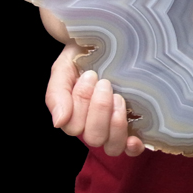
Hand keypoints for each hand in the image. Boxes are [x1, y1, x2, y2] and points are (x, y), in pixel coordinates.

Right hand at [45, 41, 144, 156]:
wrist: (108, 43)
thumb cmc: (83, 58)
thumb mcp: (63, 70)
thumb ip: (57, 95)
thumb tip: (59, 123)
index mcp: (75, 115)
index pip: (74, 126)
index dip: (82, 102)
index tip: (90, 75)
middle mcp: (94, 126)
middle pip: (94, 138)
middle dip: (99, 109)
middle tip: (105, 83)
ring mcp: (114, 129)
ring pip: (112, 145)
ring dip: (116, 123)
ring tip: (119, 96)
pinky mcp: (134, 127)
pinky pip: (131, 149)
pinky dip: (133, 147)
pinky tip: (135, 138)